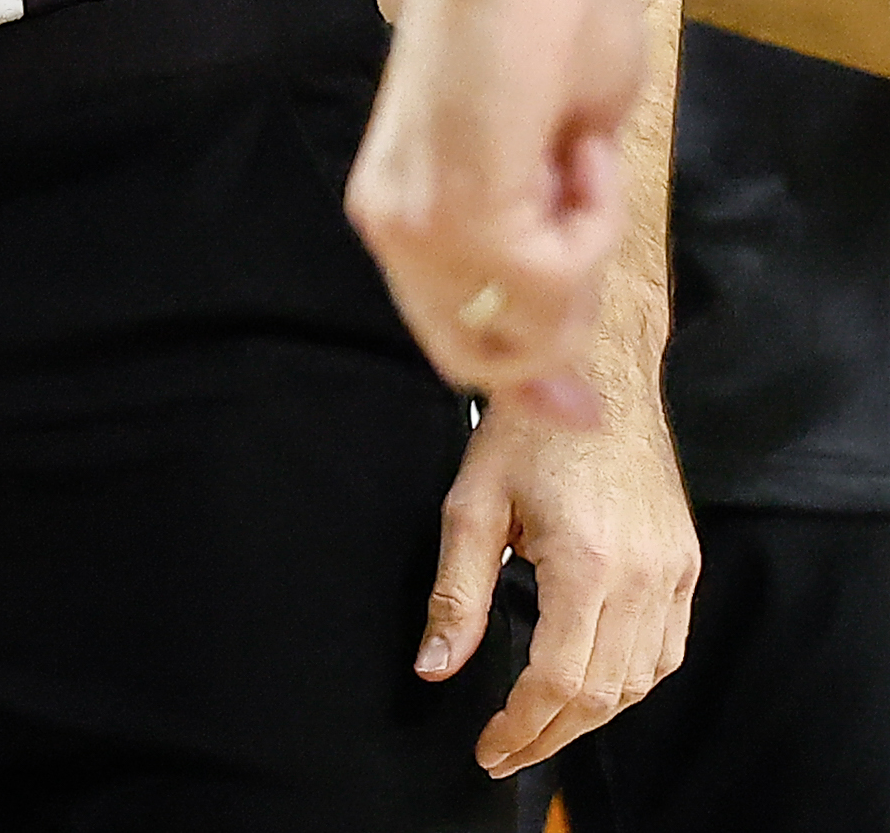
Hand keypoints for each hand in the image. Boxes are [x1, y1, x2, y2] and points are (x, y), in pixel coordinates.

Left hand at [349, 0, 647, 400]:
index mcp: (401, 210)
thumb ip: (557, 254)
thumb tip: (576, 349)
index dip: (524, 380)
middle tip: (592, 206)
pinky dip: (599, 224)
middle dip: (564, 325)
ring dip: (589, 256)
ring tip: (577, 154)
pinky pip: (557, 279)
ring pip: (528, 328)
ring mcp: (416, 224)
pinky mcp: (459, 212)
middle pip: (479, 360)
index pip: (450, 341)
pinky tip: (579, 148)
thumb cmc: (544, 24)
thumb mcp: (560, 159)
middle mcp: (391, 226)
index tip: (582, 406)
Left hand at [422, 382, 696, 778]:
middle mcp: (644, 576)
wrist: (595, 369)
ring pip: (642, 680)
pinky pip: (668, 650)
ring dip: (592, 716)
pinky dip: (630, 682)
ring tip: (539, 727)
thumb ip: (455, 593)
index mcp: (589, 561)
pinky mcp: (685, 565)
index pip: (559, 678)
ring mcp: (674, 573)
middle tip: (505, 751)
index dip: (522, 724)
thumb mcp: (469, 503)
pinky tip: (591, 687)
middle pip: (604, 693)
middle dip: (551, 734)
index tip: (488, 745)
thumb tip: (435, 666)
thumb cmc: (527, 427)